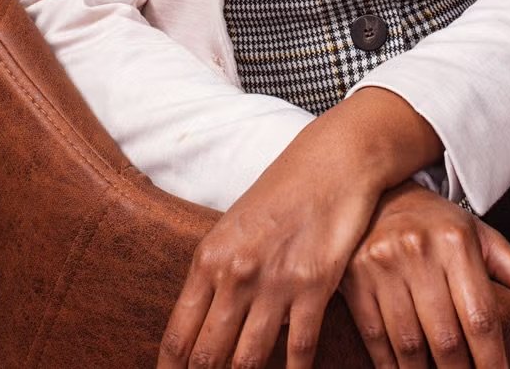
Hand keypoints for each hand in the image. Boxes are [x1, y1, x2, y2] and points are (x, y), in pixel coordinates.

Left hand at [156, 145, 380, 368]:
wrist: (331, 161)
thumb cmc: (281, 194)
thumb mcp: (234, 228)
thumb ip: (217, 278)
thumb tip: (206, 328)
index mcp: (209, 259)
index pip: (178, 335)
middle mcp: (236, 274)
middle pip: (207, 357)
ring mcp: (274, 283)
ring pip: (247, 362)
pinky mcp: (314, 286)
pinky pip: (299, 351)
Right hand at [336, 180, 509, 367]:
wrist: (381, 192)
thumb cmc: (440, 225)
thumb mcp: (485, 240)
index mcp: (457, 241)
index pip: (482, 320)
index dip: (494, 366)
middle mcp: (418, 249)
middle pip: (446, 341)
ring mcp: (382, 264)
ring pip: (409, 346)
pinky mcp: (354, 278)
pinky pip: (375, 339)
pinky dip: (391, 368)